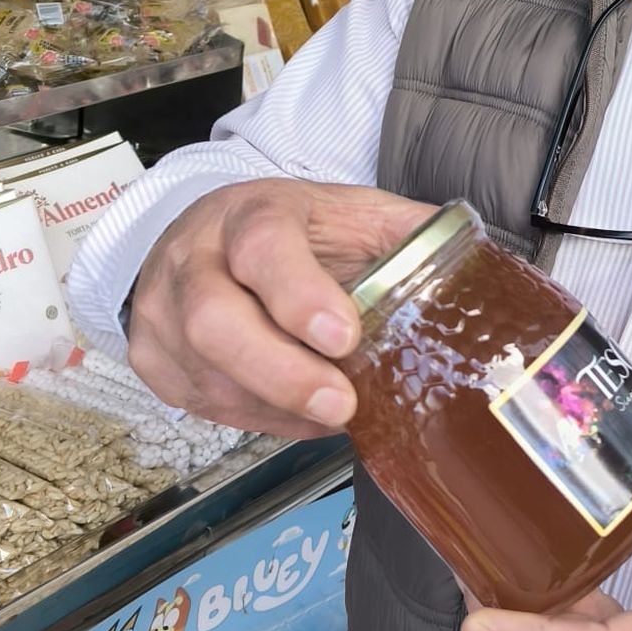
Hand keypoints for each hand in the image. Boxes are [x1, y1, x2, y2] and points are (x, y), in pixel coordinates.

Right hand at [128, 180, 435, 439]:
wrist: (211, 234)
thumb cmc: (297, 231)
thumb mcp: (352, 213)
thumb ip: (409, 234)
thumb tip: (480, 267)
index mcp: (251, 212)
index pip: (263, 249)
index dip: (299, 295)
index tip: (344, 335)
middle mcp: (193, 257)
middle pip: (213, 321)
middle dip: (281, 372)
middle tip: (340, 406)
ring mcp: (161, 310)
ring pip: (204, 373)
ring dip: (275, 405)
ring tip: (333, 413)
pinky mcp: (151, 359)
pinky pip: (201, 402)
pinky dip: (257, 418)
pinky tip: (298, 416)